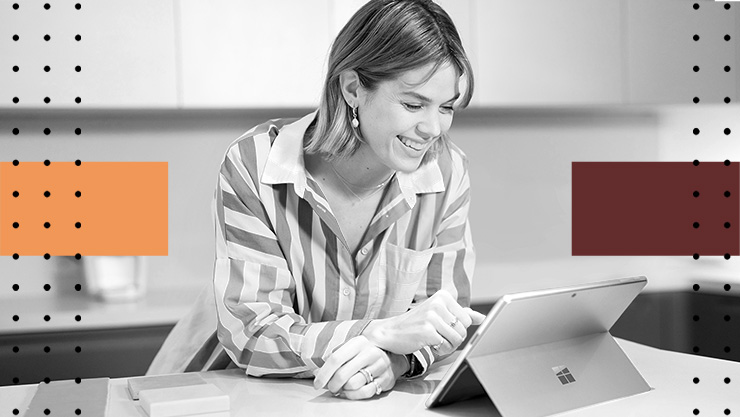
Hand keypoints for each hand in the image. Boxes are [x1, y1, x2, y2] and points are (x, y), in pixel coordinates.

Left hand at [314, 336, 403, 399]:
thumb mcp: (351, 348)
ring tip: (342, 388)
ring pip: (353, 384)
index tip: (317, 383)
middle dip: (333, 385)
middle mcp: (370, 353)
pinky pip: (364, 392)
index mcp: (358, 342)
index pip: (336, 358)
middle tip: (331, 387)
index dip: (324, 373)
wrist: (393, 356)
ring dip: (343, 390)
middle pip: (343, 374)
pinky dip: (353, 395)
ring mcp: (379, 366)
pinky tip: (350, 392)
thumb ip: (335, 357)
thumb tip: (316, 373)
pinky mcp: (385, 379)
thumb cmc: (365, 354)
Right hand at [361, 290, 484, 355]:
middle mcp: (438, 303)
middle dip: (454, 338)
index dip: (458, 329)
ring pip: (457, 339)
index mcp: (443, 296)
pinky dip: (440, 350)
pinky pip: (446, 346)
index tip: (444, 328)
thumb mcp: (438, 314)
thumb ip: (461, 314)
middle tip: (438, 337)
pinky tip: (429, 344)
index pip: (467, 319)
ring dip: (448, 346)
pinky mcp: (427, 330)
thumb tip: (482, 318)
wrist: (390, 332)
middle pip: (463, 329)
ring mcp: (432, 316)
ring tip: (435, 341)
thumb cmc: (415, 324)